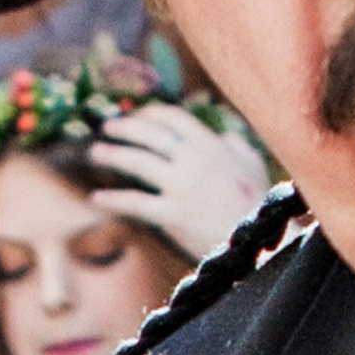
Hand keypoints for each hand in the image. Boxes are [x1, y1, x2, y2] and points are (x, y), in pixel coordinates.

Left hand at [86, 103, 272, 260]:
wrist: (258, 241)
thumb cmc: (258, 204)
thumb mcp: (254, 166)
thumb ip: (237, 146)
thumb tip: (225, 136)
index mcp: (212, 145)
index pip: (174, 118)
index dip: (151, 113)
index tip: (137, 115)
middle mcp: (194, 160)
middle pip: (150, 135)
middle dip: (125, 127)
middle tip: (107, 126)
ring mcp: (181, 187)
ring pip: (137, 162)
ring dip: (112, 155)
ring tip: (95, 153)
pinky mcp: (172, 214)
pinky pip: (135, 203)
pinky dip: (113, 199)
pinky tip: (96, 198)